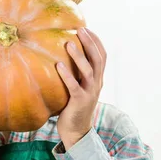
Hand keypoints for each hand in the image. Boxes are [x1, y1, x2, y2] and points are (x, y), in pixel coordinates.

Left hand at [56, 28, 106, 149]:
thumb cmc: (72, 107)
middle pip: (98, 59)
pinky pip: (74, 86)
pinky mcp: (80, 102)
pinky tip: (58, 65)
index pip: (102, 56)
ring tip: (69, 44)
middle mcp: (97, 84)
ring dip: (79, 56)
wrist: (76, 131)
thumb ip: (74, 74)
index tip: (87, 28)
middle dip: (90, 43)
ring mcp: (90, 93)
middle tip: (80, 30)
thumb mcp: (76, 87)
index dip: (96, 41)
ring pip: (88, 71)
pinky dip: (67, 75)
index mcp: (97, 79)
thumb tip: (58, 56)